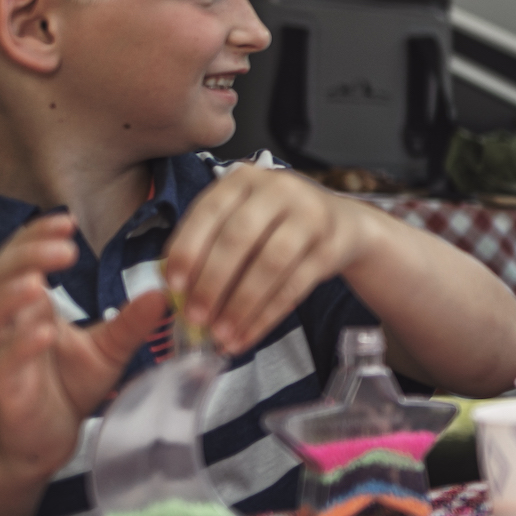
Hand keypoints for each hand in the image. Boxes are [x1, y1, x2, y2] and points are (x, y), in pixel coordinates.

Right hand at [0, 213, 170, 478]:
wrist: (49, 440)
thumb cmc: (70, 386)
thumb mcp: (109, 350)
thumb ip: (131, 322)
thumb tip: (162, 291)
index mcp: (25, 306)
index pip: (15, 258)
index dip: (33, 237)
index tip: (68, 223)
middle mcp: (3, 325)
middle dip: (22, 257)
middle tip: (65, 250)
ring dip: (8, 298)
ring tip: (40, 285)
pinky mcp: (2, 390)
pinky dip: (19, 345)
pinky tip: (44, 332)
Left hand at [160, 166, 379, 354]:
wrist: (342, 224)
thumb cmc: (277, 225)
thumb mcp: (243, 217)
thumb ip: (210, 242)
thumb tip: (174, 289)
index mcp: (244, 179)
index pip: (209, 212)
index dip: (188, 249)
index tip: (173, 285)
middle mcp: (279, 189)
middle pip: (239, 238)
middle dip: (212, 282)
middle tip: (195, 317)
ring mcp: (310, 216)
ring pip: (269, 264)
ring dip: (241, 304)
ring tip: (221, 334)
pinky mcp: (331, 246)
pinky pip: (294, 287)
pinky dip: (266, 316)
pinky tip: (247, 336)